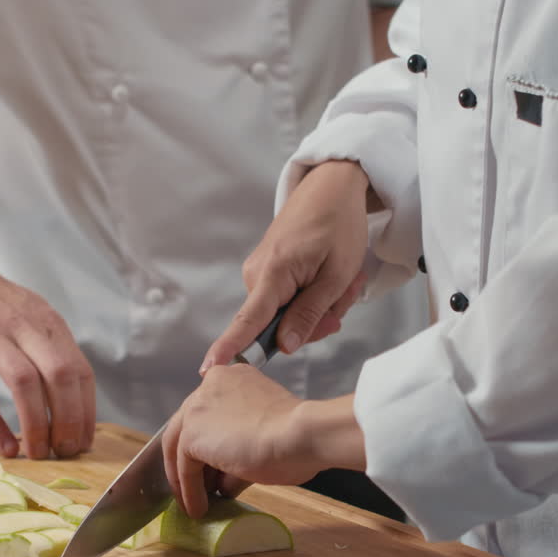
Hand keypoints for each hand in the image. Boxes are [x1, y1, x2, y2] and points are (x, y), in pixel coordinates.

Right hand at [0, 244, 95, 459]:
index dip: (86, 410)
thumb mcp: (24, 312)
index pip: (81, 371)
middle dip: (69, 421)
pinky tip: (4, 446)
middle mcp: (23, 326)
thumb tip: (67, 396)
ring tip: (37, 453)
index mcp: (45, 321)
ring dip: (36, 426)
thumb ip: (45, 346)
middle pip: (61, 377)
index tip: (85, 440)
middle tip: (66, 452)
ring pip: (26, 384)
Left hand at [162, 364, 326, 519]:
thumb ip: (238, 450)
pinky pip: (185, 468)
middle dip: (190, 461)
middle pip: (186, 427)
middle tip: (197, 487)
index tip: (209, 466)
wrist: (302, 435)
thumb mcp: (264, 434)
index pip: (207, 413)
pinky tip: (199, 507)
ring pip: (181, 448)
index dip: (206, 442)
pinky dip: (189, 490)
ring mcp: (197, 408)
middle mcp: (209, 386)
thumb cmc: (298, 435)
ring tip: (198, 503)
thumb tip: (222, 482)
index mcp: (230, 378)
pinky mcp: (192, 435)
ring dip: (187, 480)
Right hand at [200, 160, 372, 372]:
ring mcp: (260, 271)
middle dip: (317, 319)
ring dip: (320, 305)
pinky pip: (288, 299)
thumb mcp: (336, 275)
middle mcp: (257, 273)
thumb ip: (309, 313)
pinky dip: (312, 294)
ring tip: (343, 279)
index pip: (249, 320)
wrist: (330, 187)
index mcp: (274, 273)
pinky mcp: (267, 270)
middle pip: (279, 325)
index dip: (231, 347)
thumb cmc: (339, 224)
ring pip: (288, 314)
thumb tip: (284, 347)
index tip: (210, 369)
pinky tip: (330, 276)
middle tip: (347, 295)